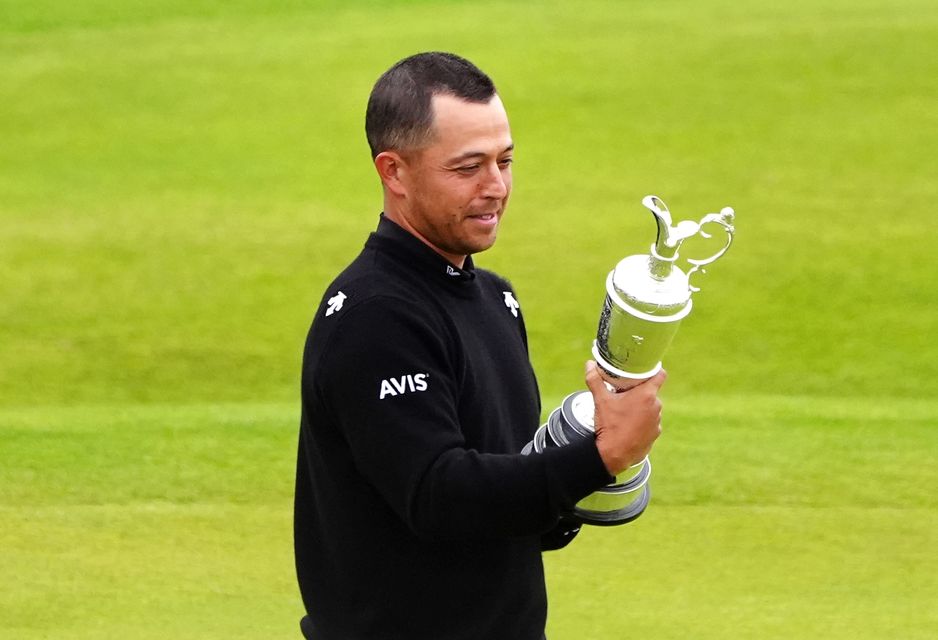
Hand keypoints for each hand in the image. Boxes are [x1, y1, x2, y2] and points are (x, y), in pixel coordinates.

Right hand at [585, 360, 665, 475]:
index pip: (660, 375)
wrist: (613, 454)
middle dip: (640, 391)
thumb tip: (589, 364)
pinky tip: (629, 425)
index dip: (654, 370)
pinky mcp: (655, 434)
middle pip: (651, 392)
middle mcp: (656, 407)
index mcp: (646, 395)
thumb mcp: (601, 400)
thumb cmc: (610, 426)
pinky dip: (642, 422)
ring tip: (626, 410)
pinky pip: (650, 423)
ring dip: (642, 407)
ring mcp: (657, 422)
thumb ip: (595, 380)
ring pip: (651, 408)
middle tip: (626, 392)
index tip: (644, 370)